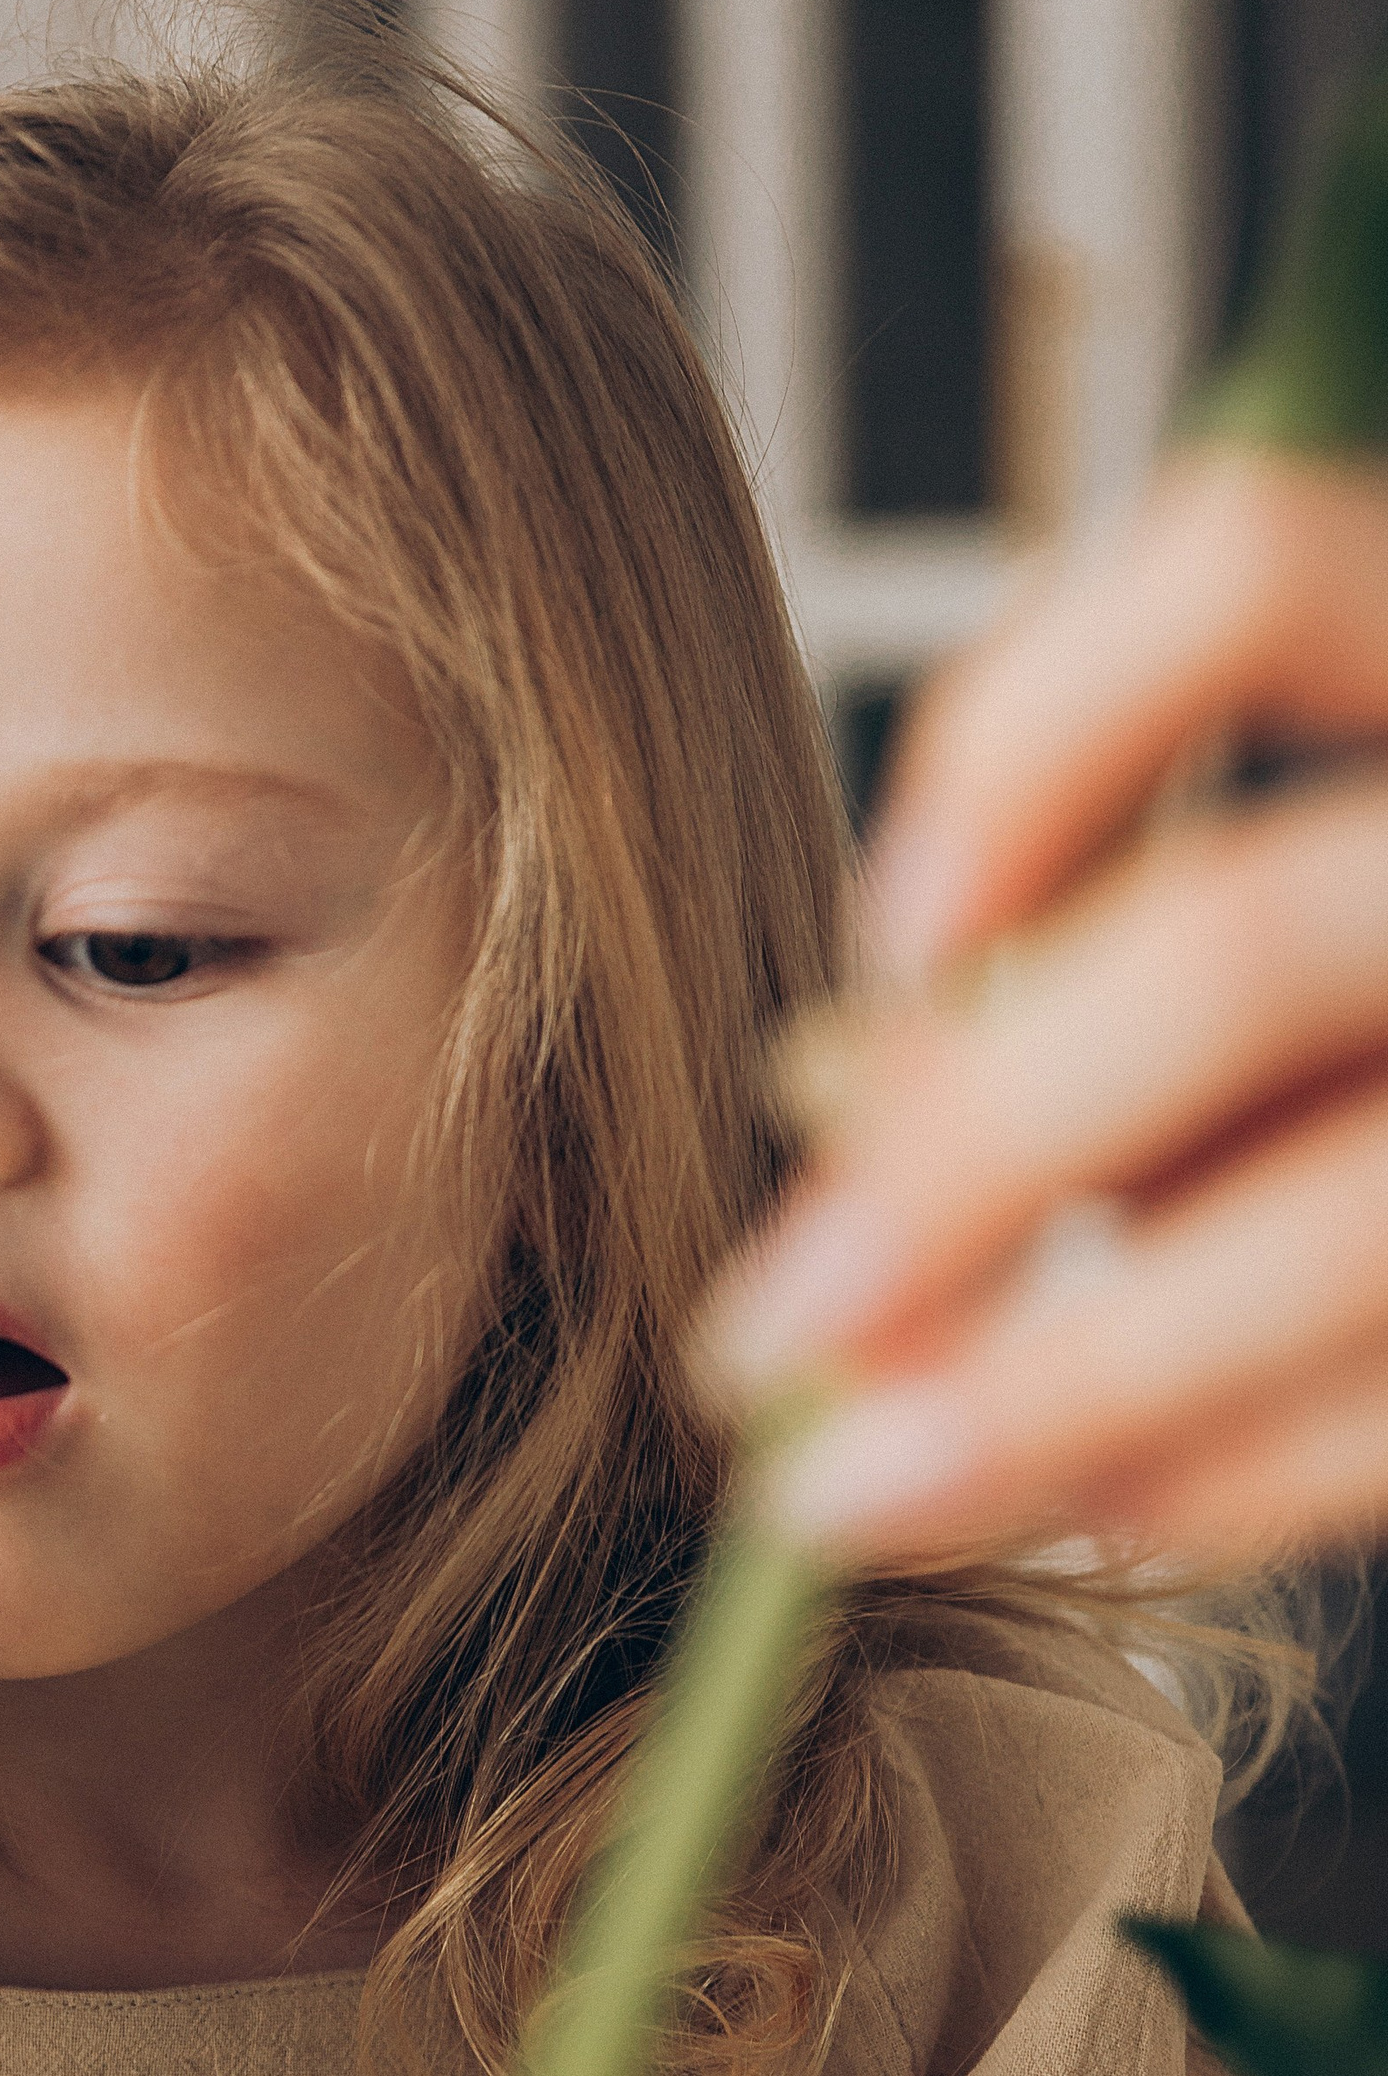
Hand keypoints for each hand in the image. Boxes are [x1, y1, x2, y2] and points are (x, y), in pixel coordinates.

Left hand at [707, 450, 1387, 1564]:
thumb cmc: (1379, 1026)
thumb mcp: (1303, 916)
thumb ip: (1115, 956)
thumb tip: (827, 1093)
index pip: (1247, 569)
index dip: (1029, 741)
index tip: (889, 942)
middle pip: (1244, 949)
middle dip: (961, 1165)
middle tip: (750, 1335)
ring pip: (1335, 1231)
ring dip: (1052, 1385)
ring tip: (840, 1494)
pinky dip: (1220, 1479)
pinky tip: (1076, 1506)